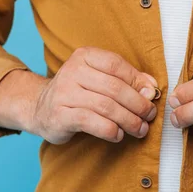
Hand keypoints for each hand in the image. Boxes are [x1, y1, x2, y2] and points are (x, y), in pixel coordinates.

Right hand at [0, 47, 158, 144]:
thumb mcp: (100, 78)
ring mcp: (63, 92)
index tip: (152, 95)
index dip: (138, 81)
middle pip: (115, 88)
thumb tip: (151, 87)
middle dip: (138, 104)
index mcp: (85, 56)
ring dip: (129, 120)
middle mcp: (72, 71)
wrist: (40, 108)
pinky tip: (118, 135)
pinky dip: (110, 130)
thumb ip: (126, 79)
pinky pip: (92, 122)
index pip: (117, 65)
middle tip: (150, 115)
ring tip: (140, 129)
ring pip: (106, 107)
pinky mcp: (59, 115)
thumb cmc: (79, 92)